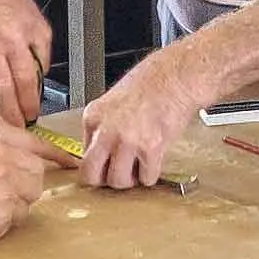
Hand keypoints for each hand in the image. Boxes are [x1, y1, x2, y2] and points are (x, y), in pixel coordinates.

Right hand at [0, 128, 61, 247]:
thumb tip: (16, 169)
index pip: (35, 163)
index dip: (29, 174)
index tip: (24, 181)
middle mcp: (5, 172)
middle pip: (36, 185)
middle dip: (25, 193)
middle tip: (9, 197)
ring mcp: (3, 198)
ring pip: (26, 208)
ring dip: (13, 211)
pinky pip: (11, 226)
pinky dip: (0, 226)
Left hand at [78, 50, 214, 188]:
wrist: (176, 77)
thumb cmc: (151, 84)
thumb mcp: (113, 101)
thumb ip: (104, 127)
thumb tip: (103, 152)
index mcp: (93, 117)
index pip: (83, 155)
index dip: (98, 163)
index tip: (106, 165)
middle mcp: (106, 130)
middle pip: (91, 174)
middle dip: (104, 180)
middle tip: (117, 175)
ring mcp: (128, 141)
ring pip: (118, 181)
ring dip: (130, 180)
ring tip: (138, 167)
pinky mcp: (150, 148)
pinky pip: (147, 178)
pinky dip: (151, 175)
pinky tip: (154, 160)